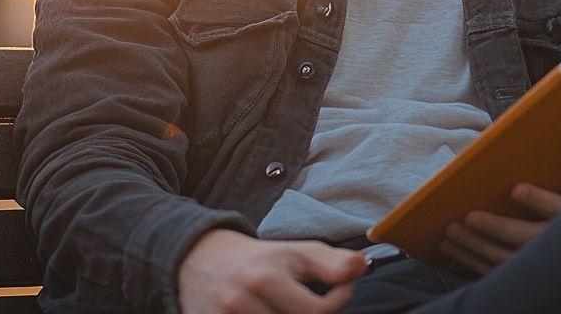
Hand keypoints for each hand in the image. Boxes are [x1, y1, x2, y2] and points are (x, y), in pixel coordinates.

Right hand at [177, 228, 366, 313]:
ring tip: (284, 309)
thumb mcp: (294, 252)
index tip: (340, 290)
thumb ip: (331, 261)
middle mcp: (243, 300)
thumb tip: (362, 265)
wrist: (198, 260)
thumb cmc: (256, 259)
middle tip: (307, 303)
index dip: (339, 301)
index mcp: (267, 276)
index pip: (319, 311)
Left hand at [440, 160, 560, 275]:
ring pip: (506, 259)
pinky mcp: (525, 276)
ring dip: (476, 246)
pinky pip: (496, 273)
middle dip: (495, 228)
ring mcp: (542, 264)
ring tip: (451, 231)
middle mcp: (559, 243)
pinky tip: (453, 250)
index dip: (538, 200)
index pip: (559, 208)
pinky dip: (471, 263)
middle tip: (469, 216)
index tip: (516, 190)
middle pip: (526, 237)